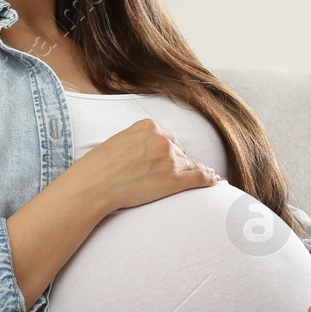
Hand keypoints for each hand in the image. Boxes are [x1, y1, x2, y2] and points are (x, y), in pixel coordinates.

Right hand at [61, 117, 220, 216]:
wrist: (94, 185)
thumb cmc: (98, 167)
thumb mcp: (118, 142)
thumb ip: (137, 141)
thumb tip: (147, 152)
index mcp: (148, 126)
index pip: (166, 137)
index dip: (166, 150)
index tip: (166, 159)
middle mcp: (162, 139)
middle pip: (178, 150)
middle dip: (176, 161)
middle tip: (171, 174)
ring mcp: (170, 159)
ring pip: (189, 164)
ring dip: (195, 171)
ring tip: (207, 175)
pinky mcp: (174, 179)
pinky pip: (199, 176)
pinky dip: (209, 179)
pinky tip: (215, 181)